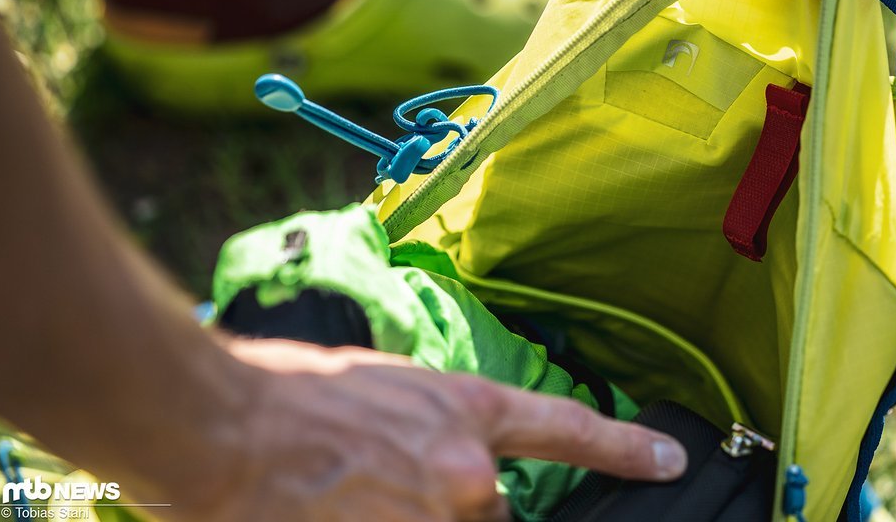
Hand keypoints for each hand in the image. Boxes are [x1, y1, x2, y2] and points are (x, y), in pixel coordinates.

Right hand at [163, 339, 687, 521]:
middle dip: (460, 505)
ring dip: (421, 516)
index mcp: (464, 411)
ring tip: (362, 495)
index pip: (567, 430)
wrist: (225, 426)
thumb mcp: (386, 387)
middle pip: (492, 509)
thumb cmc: (292, 391)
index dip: (626, 450)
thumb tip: (456, 463)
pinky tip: (353, 507)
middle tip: (391, 485)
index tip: (670, 462)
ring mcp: (434, 516)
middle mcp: (464, 472)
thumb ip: (435, 426)